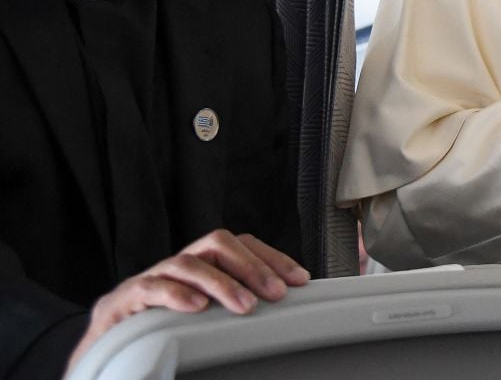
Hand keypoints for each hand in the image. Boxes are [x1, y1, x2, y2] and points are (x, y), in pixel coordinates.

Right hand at [66, 230, 308, 372]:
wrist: (98, 359)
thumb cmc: (156, 339)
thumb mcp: (202, 325)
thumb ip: (233, 312)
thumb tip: (285, 314)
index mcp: (198, 268)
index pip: (239, 245)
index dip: (271, 258)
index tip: (300, 280)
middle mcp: (175, 266)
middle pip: (216, 243)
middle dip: (251, 265)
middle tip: (276, 294)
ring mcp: (147, 280)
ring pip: (187, 263)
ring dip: (222, 283)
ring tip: (246, 307)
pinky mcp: (119, 303)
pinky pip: (149, 288)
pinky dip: (175, 295)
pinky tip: (197, 308)